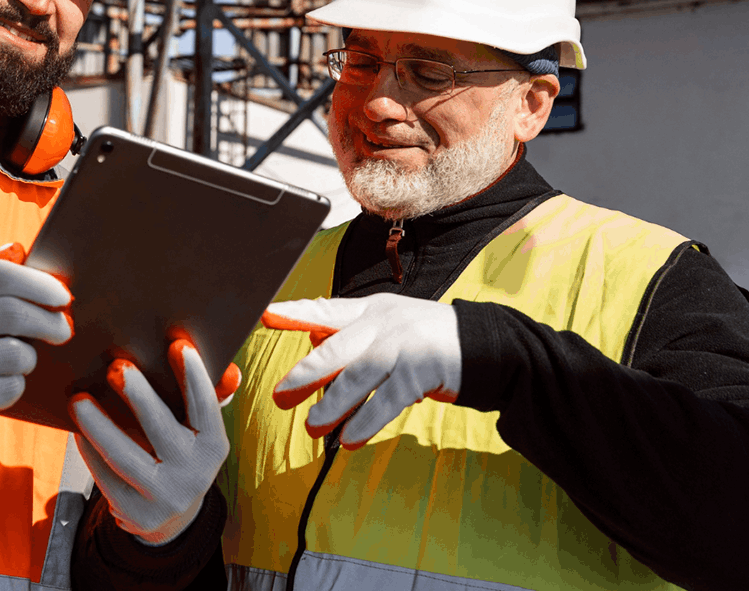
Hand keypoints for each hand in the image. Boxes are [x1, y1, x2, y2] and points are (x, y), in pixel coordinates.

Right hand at [0, 243, 72, 441]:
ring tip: (15, 359)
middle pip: (14, 313)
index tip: (63, 296)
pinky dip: (14, 384)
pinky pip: (10, 387)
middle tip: (62, 329)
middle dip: (50, 322)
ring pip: (17, 354)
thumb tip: (18, 249)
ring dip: (29, 358)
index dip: (38, 283)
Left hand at [70, 340, 230, 544]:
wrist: (170, 514)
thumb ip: (206, 395)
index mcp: (213, 446)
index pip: (205, 407)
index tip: (177, 343)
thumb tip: (220, 366)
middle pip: (161, 428)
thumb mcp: (198, 430)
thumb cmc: (180, 451)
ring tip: (78, 399)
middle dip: (139, 396)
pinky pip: (105, 476)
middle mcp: (194, 474)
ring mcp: (163, 496)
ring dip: (99, 425)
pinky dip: (89, 450)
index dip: (194, 376)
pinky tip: (76, 429)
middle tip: (117, 366)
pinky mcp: (133, 512)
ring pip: (124, 456)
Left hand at [263, 294, 460, 449]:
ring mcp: (403, 346)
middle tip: (281, 395)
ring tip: (313, 426)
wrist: (482, 345)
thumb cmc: (423, 338)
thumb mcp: (386, 326)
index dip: (296, 313)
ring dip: (333, 405)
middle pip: (336, 348)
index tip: (266, 315)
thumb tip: (312, 350)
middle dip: (306, 373)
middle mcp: (383, 323)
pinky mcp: (422, 372)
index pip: (326, 310)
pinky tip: (350, 439)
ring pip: (359, 377)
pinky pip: (387, 400)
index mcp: (370, 309)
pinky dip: (367, 421)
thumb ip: (351, 338)